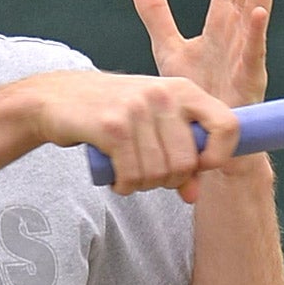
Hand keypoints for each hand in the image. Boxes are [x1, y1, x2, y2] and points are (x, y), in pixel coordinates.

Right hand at [18, 68, 236, 202]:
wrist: (56, 98)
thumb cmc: (112, 113)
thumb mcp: (153, 124)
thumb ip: (179, 154)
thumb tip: (193, 195)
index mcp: (182, 89)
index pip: (228, 125)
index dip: (218, 156)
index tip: (199, 167)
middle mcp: (163, 94)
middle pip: (187, 162)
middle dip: (169, 181)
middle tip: (149, 175)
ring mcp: (137, 109)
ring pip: (159, 173)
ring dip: (142, 185)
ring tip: (129, 174)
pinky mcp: (112, 127)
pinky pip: (132, 174)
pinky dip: (125, 186)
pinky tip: (117, 179)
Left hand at [131, 0, 273, 111]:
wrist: (209, 139)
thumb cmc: (197, 94)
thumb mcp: (169, 48)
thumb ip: (157, 13)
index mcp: (222, 19)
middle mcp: (238, 28)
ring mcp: (246, 51)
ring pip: (257, 2)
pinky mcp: (249, 79)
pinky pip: (254, 52)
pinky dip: (256, 32)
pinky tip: (257, 8)